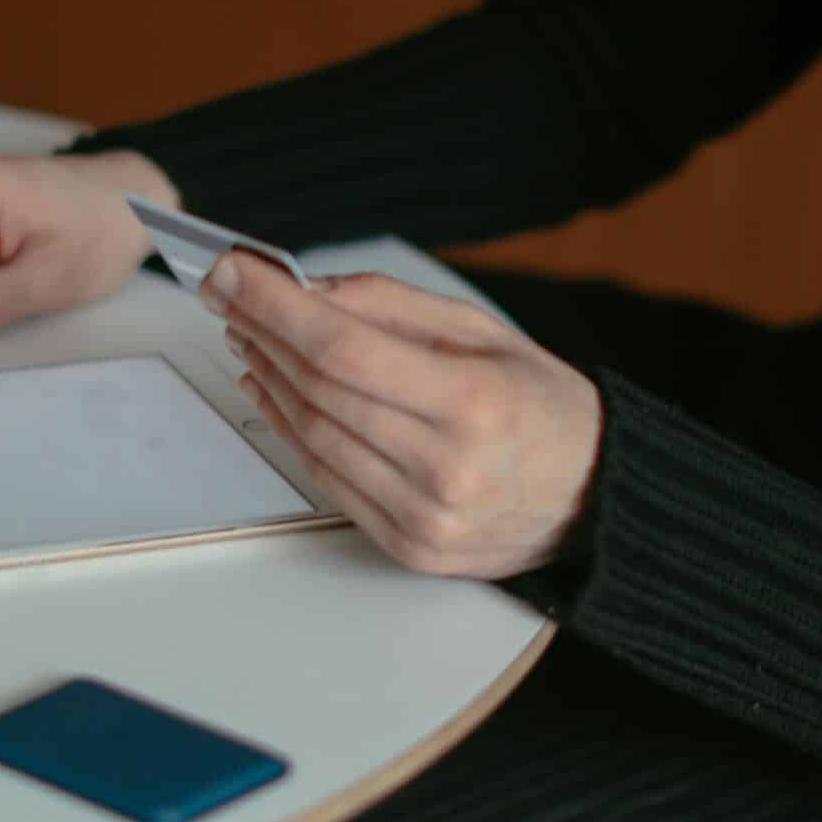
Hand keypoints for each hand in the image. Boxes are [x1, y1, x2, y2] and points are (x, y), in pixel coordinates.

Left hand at [207, 256, 603, 579]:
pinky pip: (329, 481)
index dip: (275, 308)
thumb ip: (391, 307)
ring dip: (269, 380)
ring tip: (246, 336)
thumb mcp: (485, 331)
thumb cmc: (544, 407)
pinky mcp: (409, 549)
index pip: (343, 350)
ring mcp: (426, 519)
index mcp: (477, 404)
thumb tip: (305, 289)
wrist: (595, 497)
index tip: (232, 272)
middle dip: (261, 333)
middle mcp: (448, 469)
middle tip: (226, 295)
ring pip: (314, 438)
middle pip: (320, 393)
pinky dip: (293, 430)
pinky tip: (277, 391)